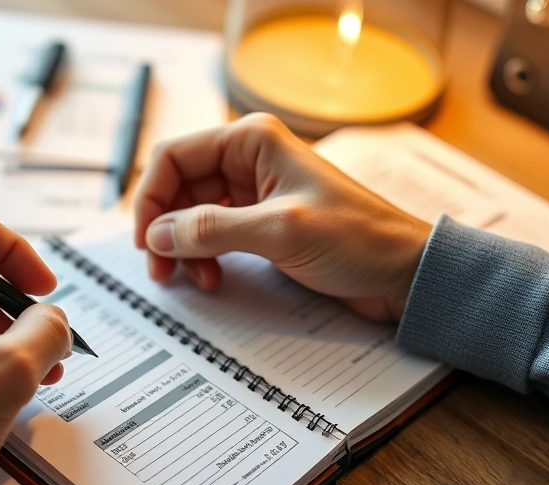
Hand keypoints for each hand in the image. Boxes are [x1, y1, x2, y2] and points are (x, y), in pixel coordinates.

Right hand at [134, 113, 430, 321]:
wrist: (402, 272)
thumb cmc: (359, 239)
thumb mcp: (279, 232)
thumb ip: (212, 229)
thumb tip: (157, 235)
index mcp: (251, 141)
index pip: (173, 158)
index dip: (151, 199)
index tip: (146, 241)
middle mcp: (248, 160)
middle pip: (178, 188)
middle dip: (164, 229)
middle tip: (161, 270)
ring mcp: (254, 192)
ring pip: (191, 215)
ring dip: (183, 248)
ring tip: (193, 279)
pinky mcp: (261, 223)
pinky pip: (213, 234)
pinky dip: (204, 256)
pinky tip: (213, 277)